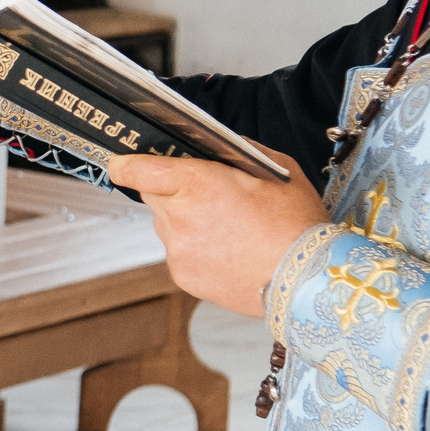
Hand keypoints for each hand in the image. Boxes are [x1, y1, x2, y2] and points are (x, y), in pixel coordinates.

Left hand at [109, 147, 328, 318]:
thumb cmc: (296, 225)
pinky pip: (179, 252)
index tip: (122, 162)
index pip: (138, 170)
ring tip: (228, 229)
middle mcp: (179, 218)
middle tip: (210, 196)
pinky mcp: (183, 276)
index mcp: (196, 185)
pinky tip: (227, 251)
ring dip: (186, 222)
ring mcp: (178, 251)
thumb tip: (217, 148)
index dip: (127, 164)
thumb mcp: (276, 170)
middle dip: (174, 191)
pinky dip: (196, 248)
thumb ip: (238, 152)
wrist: (307, 282)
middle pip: (154, 195)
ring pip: (167, 225)